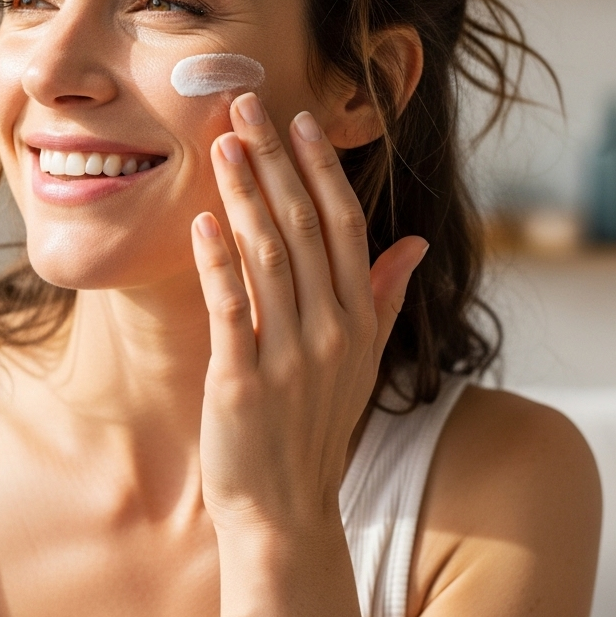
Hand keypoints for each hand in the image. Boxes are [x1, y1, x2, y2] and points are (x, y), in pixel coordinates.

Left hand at [191, 93, 427, 536]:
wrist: (285, 512)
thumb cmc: (316, 428)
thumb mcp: (362, 363)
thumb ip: (385, 299)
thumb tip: (414, 244)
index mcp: (358, 320)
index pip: (344, 225)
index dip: (320, 169)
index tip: (299, 120)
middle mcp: (331, 330)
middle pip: (302, 226)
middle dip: (274, 160)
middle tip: (245, 105)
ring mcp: (289, 356)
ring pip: (267, 256)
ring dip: (244, 195)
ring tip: (222, 145)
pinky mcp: (243, 381)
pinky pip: (229, 308)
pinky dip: (216, 262)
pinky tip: (201, 221)